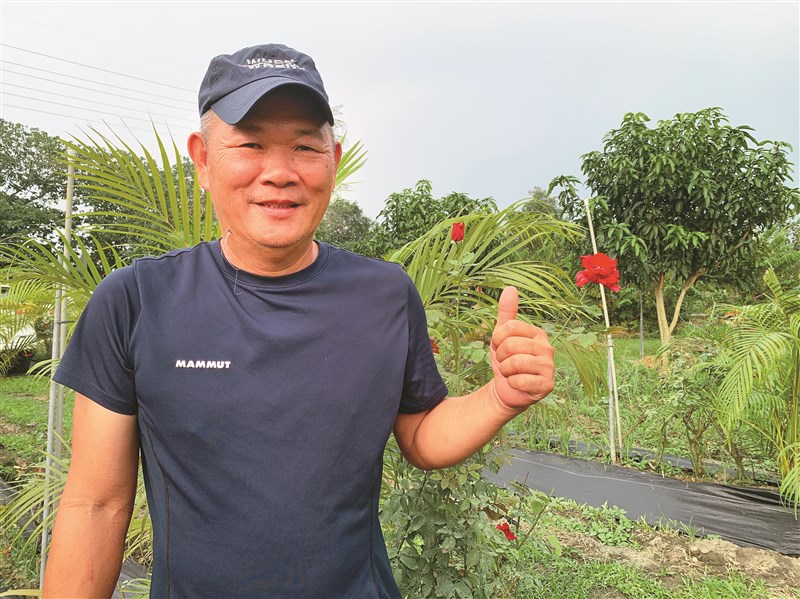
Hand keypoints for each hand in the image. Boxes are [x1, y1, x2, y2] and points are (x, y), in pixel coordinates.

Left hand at [489, 286, 554, 411]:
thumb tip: (511, 288)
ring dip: (505, 370)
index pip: (510, 327)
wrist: (507, 389)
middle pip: (511, 345)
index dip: (497, 339)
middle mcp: (547, 348)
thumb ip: (506, 313)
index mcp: (538, 333)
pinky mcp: (547, 385)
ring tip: (510, 372)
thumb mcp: (501, 336)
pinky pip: (520, 381)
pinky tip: (517, 383)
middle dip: (500, 357)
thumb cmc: (506, 360)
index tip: (499, 347)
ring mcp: (549, 367)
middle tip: (505, 362)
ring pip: (515, 363)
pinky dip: (512, 383)